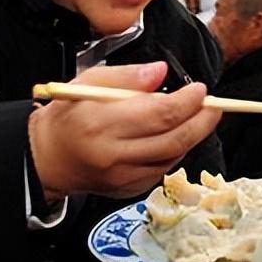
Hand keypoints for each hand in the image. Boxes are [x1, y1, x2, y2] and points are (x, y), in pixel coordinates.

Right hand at [28, 61, 221, 199]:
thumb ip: (127, 75)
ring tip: (199, 117)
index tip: (199, 90)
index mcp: (100, 123)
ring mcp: (122, 176)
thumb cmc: (68, 115)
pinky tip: (177, 136)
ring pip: (173, 157)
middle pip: (173, 139)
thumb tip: (160, 72)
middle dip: (202, 121)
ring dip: (193, 136)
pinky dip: (176, 152)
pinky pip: (163, 170)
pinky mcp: (127, 190)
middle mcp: (112, 154)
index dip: (188, 102)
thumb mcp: (89, 82)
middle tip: (213, 105)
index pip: (159, 114)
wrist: (48, 157)